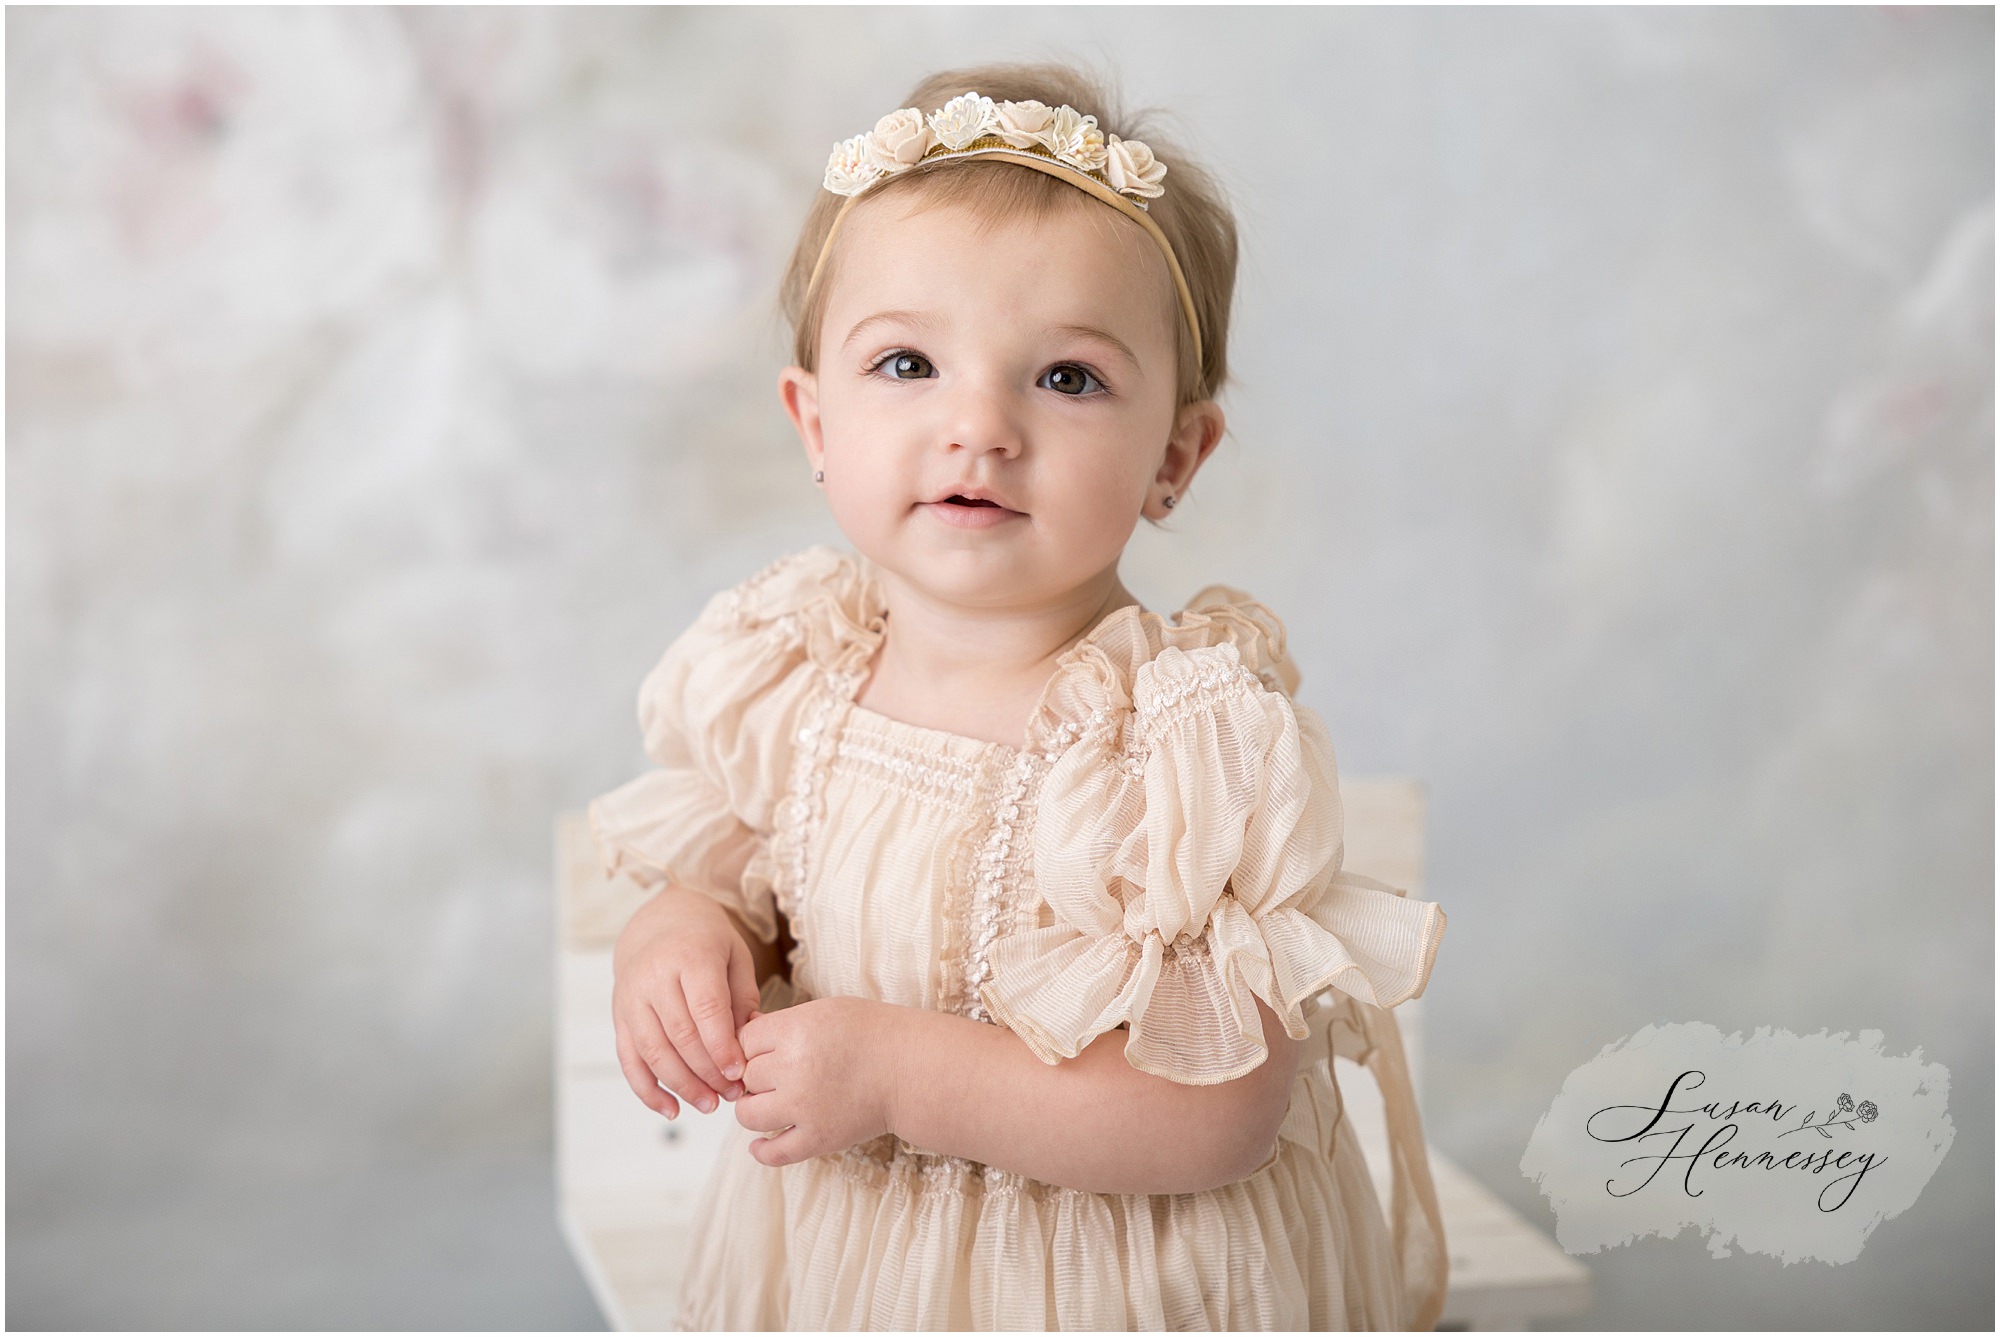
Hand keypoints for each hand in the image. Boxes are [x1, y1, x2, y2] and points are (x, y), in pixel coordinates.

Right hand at [611, 886, 762, 1119]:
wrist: (660, 924)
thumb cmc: (706, 943)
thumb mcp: (735, 957)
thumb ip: (743, 997)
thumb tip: (750, 1041)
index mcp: (690, 955)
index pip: (706, 1008)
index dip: (722, 1046)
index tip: (740, 1073)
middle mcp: (654, 976)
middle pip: (680, 1035)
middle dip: (708, 1072)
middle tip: (733, 1095)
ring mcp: (631, 998)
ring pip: (653, 1052)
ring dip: (682, 1085)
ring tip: (710, 1105)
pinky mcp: (620, 1016)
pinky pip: (629, 1060)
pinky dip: (648, 1090)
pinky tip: (671, 1109)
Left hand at [734, 996, 900, 1166]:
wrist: (912, 1069)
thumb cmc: (872, 1033)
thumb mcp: (825, 1010)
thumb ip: (784, 1023)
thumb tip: (743, 1035)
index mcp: (797, 1031)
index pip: (744, 1040)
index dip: (752, 1044)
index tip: (768, 1049)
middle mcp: (795, 1069)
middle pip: (746, 1076)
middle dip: (757, 1075)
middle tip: (779, 1074)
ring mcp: (805, 1108)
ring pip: (748, 1114)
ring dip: (754, 1108)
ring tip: (772, 1102)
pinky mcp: (818, 1138)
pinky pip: (774, 1153)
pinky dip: (761, 1151)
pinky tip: (760, 1143)